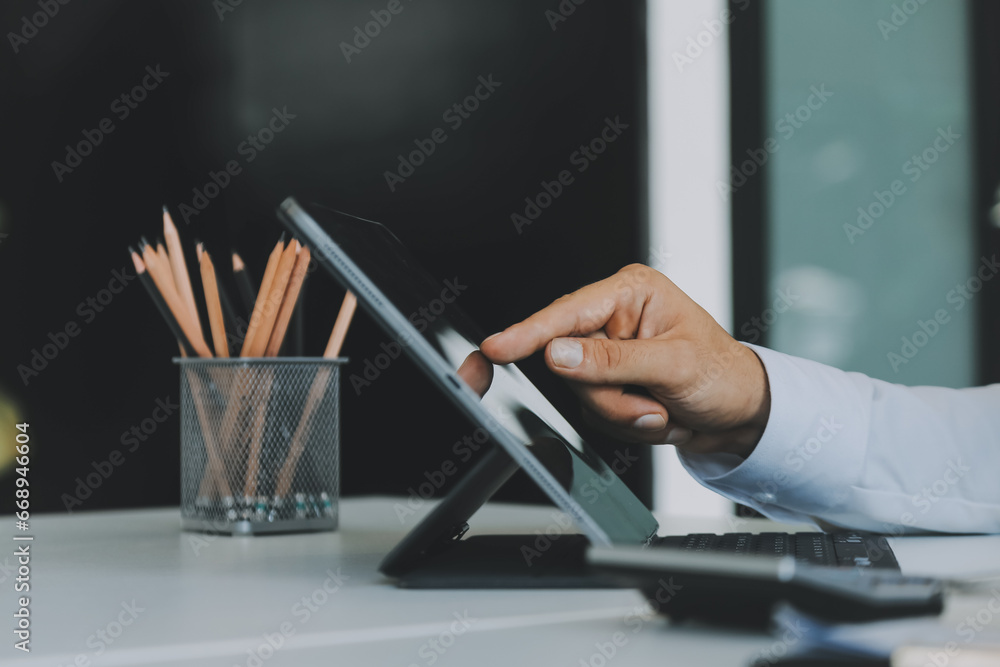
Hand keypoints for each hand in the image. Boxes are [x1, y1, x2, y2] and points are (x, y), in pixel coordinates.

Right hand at [479, 264, 770, 457]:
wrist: (742, 413)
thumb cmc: (723, 375)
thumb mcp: (672, 366)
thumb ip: (611, 361)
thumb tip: (558, 354)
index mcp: (631, 293)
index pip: (566, 313)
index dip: (528, 333)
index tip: (495, 348)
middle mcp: (614, 317)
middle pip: (569, 362)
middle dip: (612, 396)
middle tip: (652, 406)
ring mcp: (608, 353)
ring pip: (581, 394)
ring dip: (624, 414)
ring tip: (663, 410)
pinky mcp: (607, 383)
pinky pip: (593, 413)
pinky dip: (627, 424)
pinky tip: (657, 413)